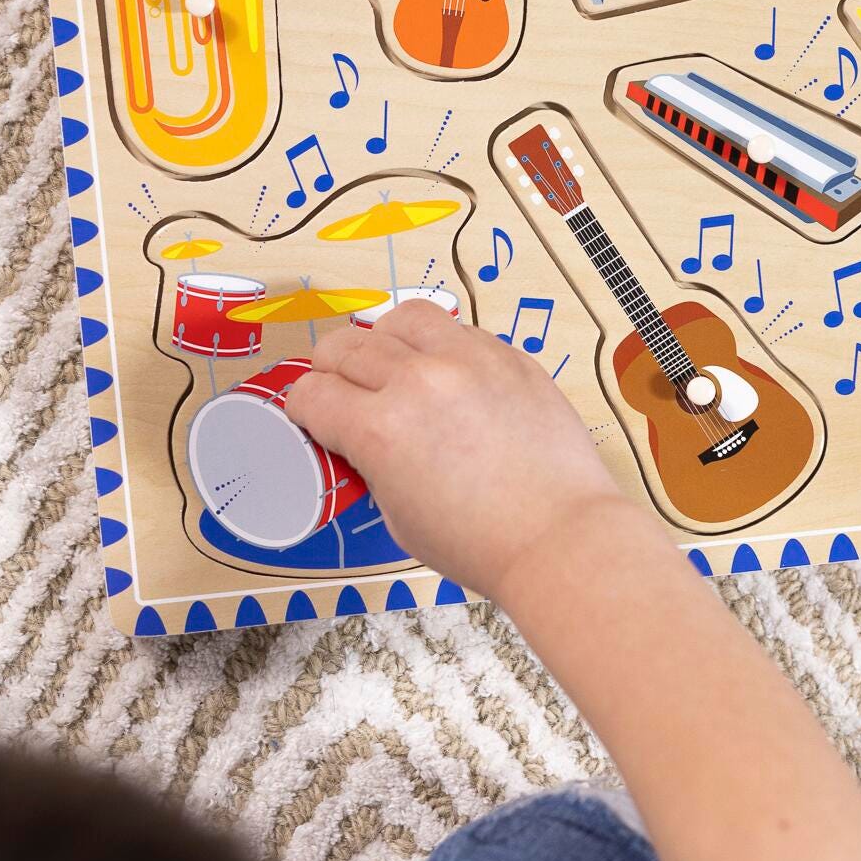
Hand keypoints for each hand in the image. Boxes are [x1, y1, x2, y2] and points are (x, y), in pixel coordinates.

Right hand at [284, 303, 634, 600]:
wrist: (557, 535)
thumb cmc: (480, 542)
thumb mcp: (397, 516)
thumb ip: (372, 462)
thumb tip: (363, 437)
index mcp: (379, 428)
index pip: (310, 392)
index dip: (303, 409)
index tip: (314, 417)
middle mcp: (419, 382)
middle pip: (345, 347)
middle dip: (332, 372)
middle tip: (345, 393)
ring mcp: (469, 361)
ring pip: (402, 318)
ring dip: (386, 341)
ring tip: (395, 367)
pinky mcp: (510, 357)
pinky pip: (459, 329)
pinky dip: (442, 346)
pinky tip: (448, 374)